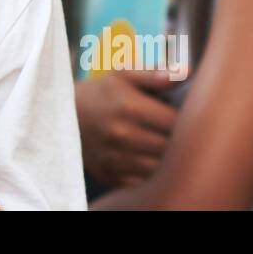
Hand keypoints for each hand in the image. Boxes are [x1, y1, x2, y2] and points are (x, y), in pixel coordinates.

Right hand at [75, 68, 182, 187]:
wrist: (64, 117)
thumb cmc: (101, 93)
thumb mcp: (124, 74)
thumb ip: (156, 74)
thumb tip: (188, 72)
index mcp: (129, 107)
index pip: (176, 123)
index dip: (186, 121)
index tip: (183, 116)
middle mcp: (122, 135)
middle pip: (170, 147)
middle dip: (178, 140)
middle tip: (173, 131)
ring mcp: (115, 158)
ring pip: (160, 168)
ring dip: (165, 159)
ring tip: (162, 144)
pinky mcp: (111, 175)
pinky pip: (144, 182)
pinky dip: (150, 174)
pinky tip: (147, 158)